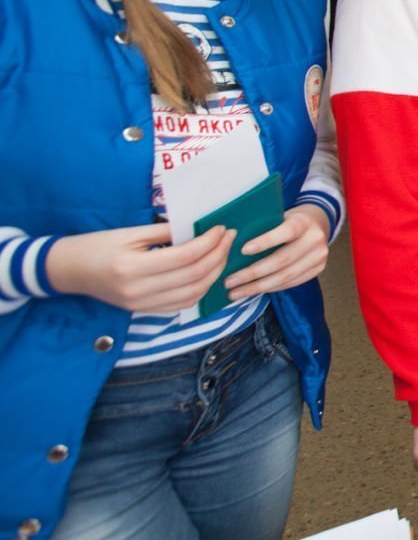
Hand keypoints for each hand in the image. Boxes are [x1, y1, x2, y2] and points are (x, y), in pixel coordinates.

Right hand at [45, 224, 233, 312]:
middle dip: (218, 255)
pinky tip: (209, 272)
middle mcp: (138, 291)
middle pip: (194, 276)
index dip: (209, 242)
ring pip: (193, 294)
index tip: (221, 228)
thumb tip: (199, 229)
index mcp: (132, 267)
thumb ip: (165, 233)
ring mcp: (141, 305)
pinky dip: (201, 289)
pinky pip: (182, 304)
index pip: (185, 257)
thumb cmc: (96, 246)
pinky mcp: (144, 311)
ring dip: (215, 273)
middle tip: (229, 237)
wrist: (68, 271)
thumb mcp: (128, 233)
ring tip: (222, 253)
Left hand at [225, 206, 330, 301]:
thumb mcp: (280, 216)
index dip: (266, 241)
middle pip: (283, 259)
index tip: (243, 250)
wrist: (318, 223)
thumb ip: (265, 227)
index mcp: (304, 222)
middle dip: (253, 273)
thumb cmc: (289, 220)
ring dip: (258, 286)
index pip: (286, 231)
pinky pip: (291, 282)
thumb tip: (232, 244)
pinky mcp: (318, 269)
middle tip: (230, 281)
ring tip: (236, 292)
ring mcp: (319, 256)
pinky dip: (271, 288)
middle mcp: (315, 239)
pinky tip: (254, 290)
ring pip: (286, 276)